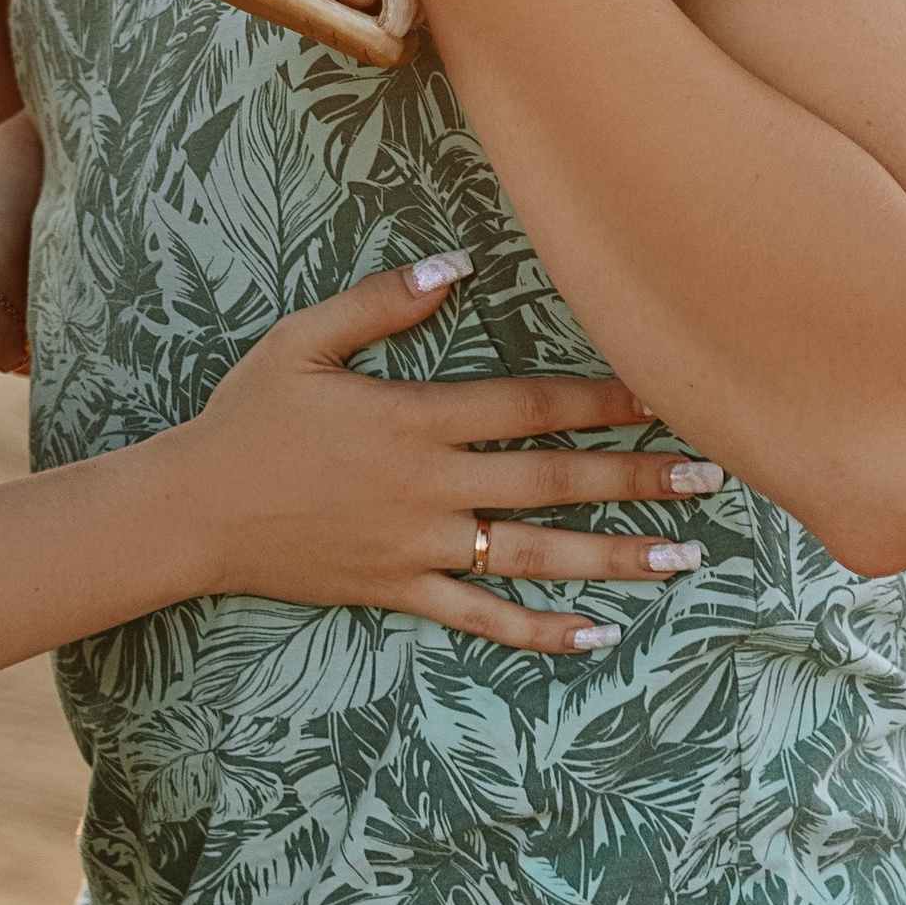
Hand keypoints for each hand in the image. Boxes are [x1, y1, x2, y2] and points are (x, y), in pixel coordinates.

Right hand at [178, 255, 715, 653]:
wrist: (196, 509)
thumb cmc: (248, 415)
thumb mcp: (302, 338)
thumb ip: (383, 302)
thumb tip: (458, 270)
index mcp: (413, 417)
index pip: (528, 406)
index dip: (599, 398)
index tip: (663, 392)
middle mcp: (431, 486)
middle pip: (552, 480)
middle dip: (636, 477)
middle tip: (710, 476)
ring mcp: (421, 547)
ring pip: (535, 554)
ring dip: (615, 555)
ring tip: (684, 557)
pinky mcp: (401, 591)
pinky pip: (483, 619)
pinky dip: (541, 631)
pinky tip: (596, 634)